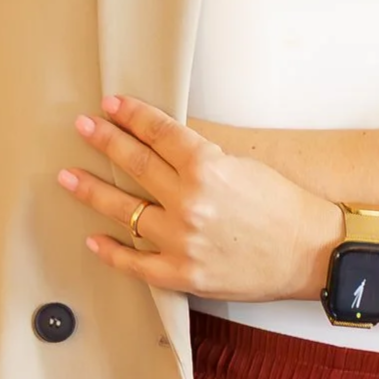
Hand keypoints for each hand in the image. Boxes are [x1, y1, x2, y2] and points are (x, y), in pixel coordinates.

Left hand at [58, 94, 337, 301]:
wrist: (310, 252)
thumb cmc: (283, 206)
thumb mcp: (244, 166)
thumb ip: (203, 159)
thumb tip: (166, 149)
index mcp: (207, 166)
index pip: (159, 132)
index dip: (132, 115)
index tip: (112, 104)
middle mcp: (189, 200)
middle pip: (135, 163)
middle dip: (104, 140)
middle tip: (83, 126)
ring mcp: (181, 239)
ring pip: (124, 210)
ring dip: (92, 190)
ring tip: (69, 177)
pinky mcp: (182, 273)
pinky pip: (135, 261)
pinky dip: (112, 251)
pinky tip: (94, 239)